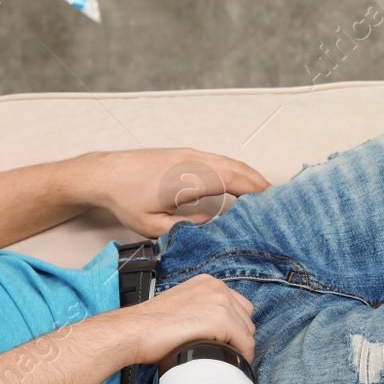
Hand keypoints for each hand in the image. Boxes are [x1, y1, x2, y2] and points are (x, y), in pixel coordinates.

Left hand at [81, 148, 269, 239]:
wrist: (104, 174)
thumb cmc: (125, 198)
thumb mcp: (153, 225)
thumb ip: (185, 228)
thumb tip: (211, 224)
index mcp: (188, 179)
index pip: (233, 182)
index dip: (256, 191)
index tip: (273, 205)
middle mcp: (193, 162)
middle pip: (237, 169)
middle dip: (260, 184)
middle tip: (279, 202)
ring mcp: (190, 155)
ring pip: (229, 162)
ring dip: (249, 176)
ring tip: (265, 194)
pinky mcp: (185, 154)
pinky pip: (218, 161)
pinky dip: (235, 170)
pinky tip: (240, 182)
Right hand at [117, 273, 255, 366]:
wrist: (134, 331)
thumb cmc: (150, 327)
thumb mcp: (181, 308)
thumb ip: (200, 311)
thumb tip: (212, 332)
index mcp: (207, 283)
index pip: (238, 306)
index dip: (234, 328)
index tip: (225, 342)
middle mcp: (217, 287)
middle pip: (246, 317)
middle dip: (237, 337)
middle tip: (222, 352)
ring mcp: (220, 301)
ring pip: (247, 331)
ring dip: (238, 347)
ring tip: (220, 358)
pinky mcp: (221, 318)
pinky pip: (245, 343)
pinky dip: (240, 356)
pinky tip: (227, 363)